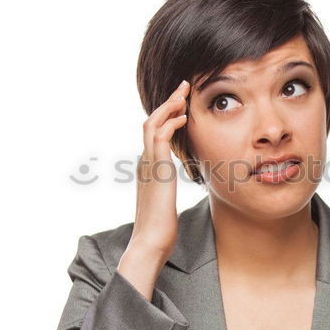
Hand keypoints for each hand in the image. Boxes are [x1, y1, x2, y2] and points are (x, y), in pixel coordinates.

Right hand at [118, 80, 189, 293]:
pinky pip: (159, 138)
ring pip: (153, 124)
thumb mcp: (163, 200)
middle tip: (183, 87)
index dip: (167, 115)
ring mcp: (148, 164)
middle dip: (168, 102)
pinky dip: (170, 123)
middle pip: (151, 121)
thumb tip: (169, 185)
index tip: (181, 104)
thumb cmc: (159, 225)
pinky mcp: (156, 170)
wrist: (150, 241)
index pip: (154, 132)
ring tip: (184, 93)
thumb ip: (164, 186)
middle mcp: (145, 161)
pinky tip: (184, 117)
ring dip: (168, 106)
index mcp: (148, 167)